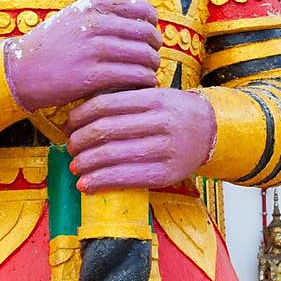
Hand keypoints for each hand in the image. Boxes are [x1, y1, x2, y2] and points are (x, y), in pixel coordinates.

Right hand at [4, 0, 161, 111]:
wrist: (20, 70)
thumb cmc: (50, 46)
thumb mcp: (73, 17)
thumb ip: (101, 13)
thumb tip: (138, 17)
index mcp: (93, 6)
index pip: (142, 9)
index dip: (152, 25)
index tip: (149, 37)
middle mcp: (96, 24)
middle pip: (146, 33)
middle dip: (154, 48)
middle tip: (151, 59)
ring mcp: (95, 50)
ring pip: (144, 56)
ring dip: (151, 67)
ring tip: (147, 75)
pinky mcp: (93, 76)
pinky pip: (134, 77)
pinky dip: (144, 82)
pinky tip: (141, 87)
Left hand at [66, 87, 216, 192]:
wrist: (211, 132)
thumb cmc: (175, 113)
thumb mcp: (156, 95)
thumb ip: (125, 101)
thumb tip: (80, 117)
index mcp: (154, 99)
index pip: (104, 105)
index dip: (79, 116)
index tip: (68, 124)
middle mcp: (160, 123)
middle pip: (104, 131)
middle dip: (79, 141)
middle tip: (70, 147)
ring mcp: (165, 149)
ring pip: (111, 155)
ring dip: (85, 163)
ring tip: (75, 167)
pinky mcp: (166, 174)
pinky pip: (126, 178)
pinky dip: (100, 182)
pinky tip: (86, 184)